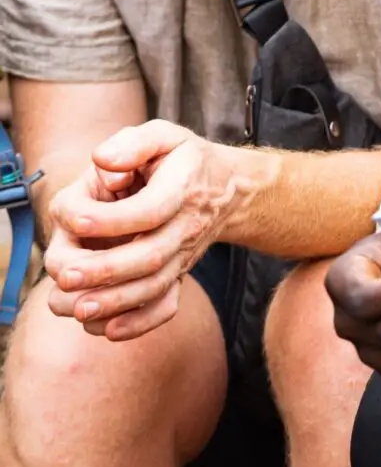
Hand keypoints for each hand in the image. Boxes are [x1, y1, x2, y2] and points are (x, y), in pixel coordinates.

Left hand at [44, 120, 234, 340]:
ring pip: (153, 287)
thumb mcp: (164, 136)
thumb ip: (133, 143)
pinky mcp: (177, 274)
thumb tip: (103, 160)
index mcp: (182, 188)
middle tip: (66, 274)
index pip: (148, 210)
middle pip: (150, 256)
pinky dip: (138, 323)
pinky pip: (164, 307)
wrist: (227, 189)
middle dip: (105, 270)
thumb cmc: (184, 160)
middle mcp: (185, 227)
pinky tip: (107, 330)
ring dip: (115, 302)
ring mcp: (182, 255)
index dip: (109, 219)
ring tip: (78, 308)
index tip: (72, 218)